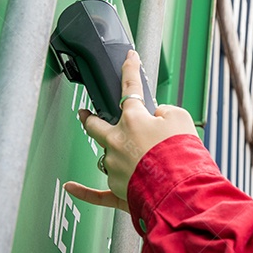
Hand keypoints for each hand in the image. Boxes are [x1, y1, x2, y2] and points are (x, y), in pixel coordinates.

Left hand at [63, 49, 197, 212]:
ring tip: (134, 160)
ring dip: (114, 155)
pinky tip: (70, 186)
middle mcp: (117, 142)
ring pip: (106, 158)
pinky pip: (95, 193)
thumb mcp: (181, 118)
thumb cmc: (182, 153)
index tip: (129, 58)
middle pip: (95, 125)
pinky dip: (82, 191)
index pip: (130, 89)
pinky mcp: (117, 191)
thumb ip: (165, 111)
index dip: (130, 70)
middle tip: (85, 114)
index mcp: (132, 120)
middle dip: (89, 118)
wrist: (181, 188)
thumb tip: (156, 117)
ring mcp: (114, 168)